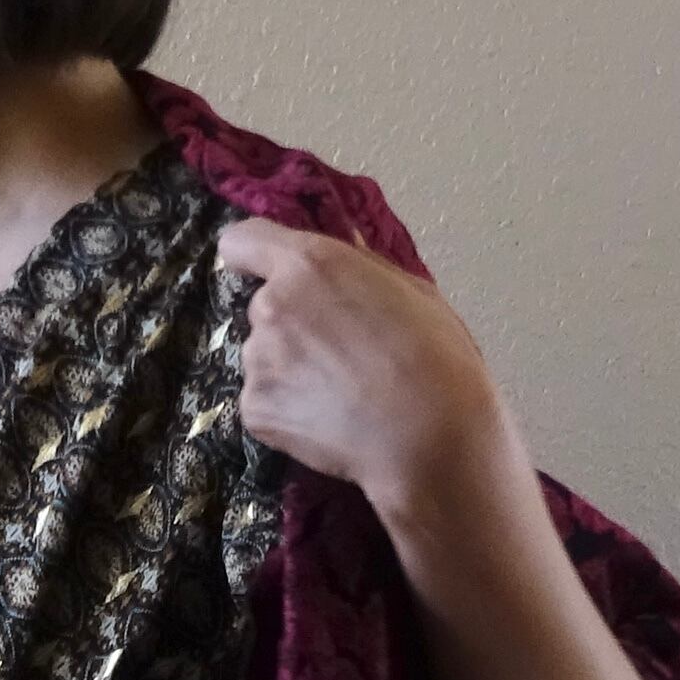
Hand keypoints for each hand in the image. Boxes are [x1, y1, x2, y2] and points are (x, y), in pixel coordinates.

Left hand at [211, 215, 517, 513]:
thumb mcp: (413, 292)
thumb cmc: (436, 360)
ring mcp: (257, 361)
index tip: (269, 271)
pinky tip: (328, 421)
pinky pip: (264, 401)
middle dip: (291, 323)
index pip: (243, 240)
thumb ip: (365, 266)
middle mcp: (272, 306)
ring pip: (264, 357)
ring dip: (289, 369)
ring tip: (339, 393)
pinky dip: (287, 410)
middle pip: (264, 306)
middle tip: (339, 352)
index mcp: (310, 265)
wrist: (427, 438)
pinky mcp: (254, 410)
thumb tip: (347, 245)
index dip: (253, 255)